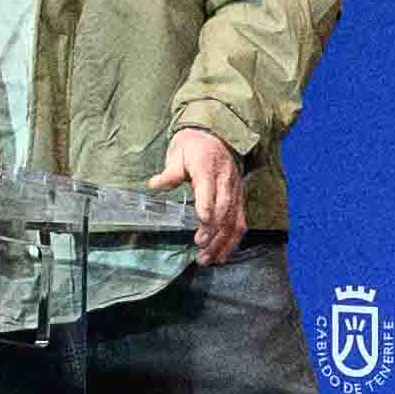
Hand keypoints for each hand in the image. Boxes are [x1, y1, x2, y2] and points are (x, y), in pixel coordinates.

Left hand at [169, 123, 248, 263]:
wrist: (217, 135)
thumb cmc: (193, 145)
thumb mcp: (177, 152)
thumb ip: (170, 172)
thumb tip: (154, 184)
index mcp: (208, 166)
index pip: (209, 189)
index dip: (207, 207)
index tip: (202, 224)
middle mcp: (226, 180)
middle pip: (224, 208)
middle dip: (214, 230)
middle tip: (200, 247)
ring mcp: (235, 191)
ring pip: (234, 219)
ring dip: (222, 241)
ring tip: (207, 258)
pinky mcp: (239, 199)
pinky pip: (240, 222)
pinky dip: (232, 241)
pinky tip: (221, 255)